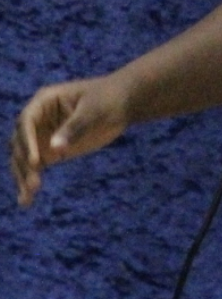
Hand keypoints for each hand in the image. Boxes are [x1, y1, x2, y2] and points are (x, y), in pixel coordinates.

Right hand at [9, 74, 129, 207]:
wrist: (123, 103)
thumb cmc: (108, 98)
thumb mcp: (94, 110)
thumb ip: (75, 128)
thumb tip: (54, 148)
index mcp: (44, 101)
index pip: (27, 122)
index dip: (28, 142)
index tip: (36, 162)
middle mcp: (38, 119)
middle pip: (21, 143)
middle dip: (24, 163)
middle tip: (34, 184)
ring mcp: (42, 136)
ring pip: (24, 158)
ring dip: (23, 177)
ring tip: (27, 198)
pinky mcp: (50, 151)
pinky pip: (35, 168)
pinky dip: (30, 182)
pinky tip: (26, 200)